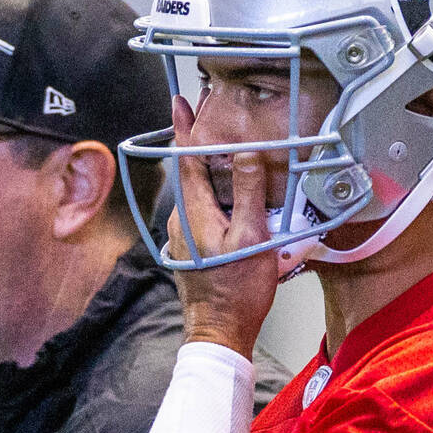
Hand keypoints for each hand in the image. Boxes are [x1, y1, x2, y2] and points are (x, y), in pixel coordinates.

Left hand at [165, 96, 278, 356]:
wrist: (220, 332)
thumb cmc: (237, 291)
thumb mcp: (252, 236)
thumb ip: (249, 191)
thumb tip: (246, 152)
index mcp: (193, 211)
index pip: (186, 158)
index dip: (184, 126)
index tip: (180, 100)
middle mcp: (181, 220)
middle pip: (192, 172)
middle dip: (204, 146)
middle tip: (219, 120)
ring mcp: (183, 236)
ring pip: (199, 192)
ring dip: (214, 174)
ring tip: (237, 159)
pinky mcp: (191, 249)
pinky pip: (202, 211)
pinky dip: (217, 197)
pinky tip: (237, 201)